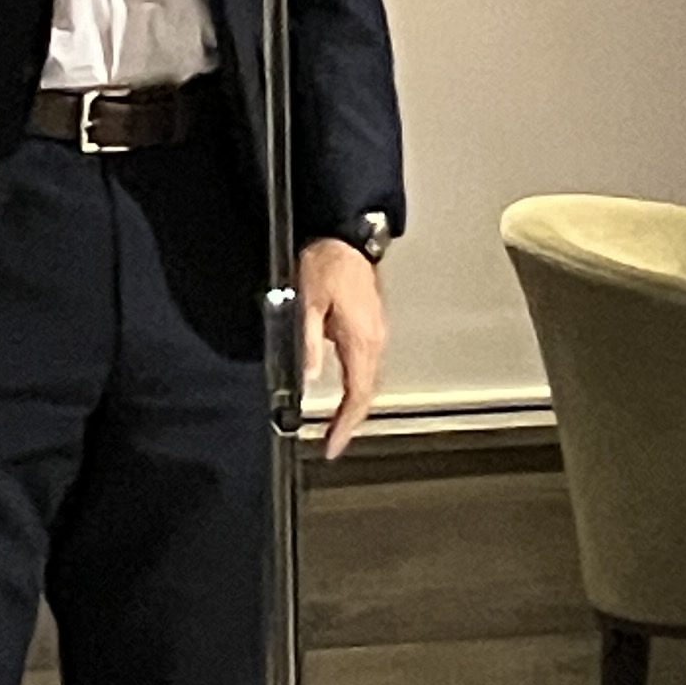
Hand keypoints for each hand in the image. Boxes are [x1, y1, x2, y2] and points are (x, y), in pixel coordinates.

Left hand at [300, 238, 389, 458]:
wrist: (347, 238)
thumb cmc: (327, 264)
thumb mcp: (308, 301)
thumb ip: (308, 341)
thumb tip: (310, 379)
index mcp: (360, 338)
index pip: (358, 394)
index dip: (346, 424)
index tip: (333, 446)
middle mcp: (375, 340)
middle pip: (367, 393)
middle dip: (351, 422)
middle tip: (333, 443)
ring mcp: (377, 333)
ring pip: (370, 381)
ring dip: (355, 407)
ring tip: (337, 427)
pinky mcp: (373, 326)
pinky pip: (368, 366)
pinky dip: (358, 387)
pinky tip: (345, 393)